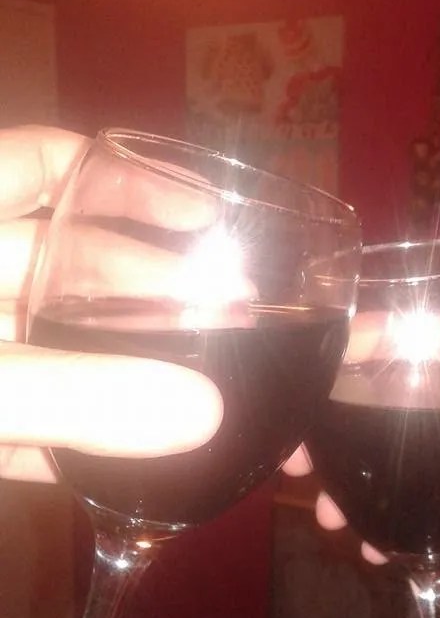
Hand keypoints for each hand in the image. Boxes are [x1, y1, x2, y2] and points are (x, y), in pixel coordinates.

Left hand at [0, 126, 222, 482]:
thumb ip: (70, 395)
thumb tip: (206, 416)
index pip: (39, 165)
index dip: (124, 177)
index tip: (204, 210)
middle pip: (65, 262)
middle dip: (149, 280)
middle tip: (232, 307)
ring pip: (52, 345)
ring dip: (124, 362)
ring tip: (206, 379)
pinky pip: (29, 421)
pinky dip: (78, 435)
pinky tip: (141, 452)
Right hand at [284, 338, 439, 571]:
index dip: (386, 335)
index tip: (333, 352)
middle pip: (396, 394)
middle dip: (340, 417)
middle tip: (297, 452)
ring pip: (393, 451)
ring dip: (352, 478)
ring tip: (326, 512)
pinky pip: (413, 502)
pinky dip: (388, 523)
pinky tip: (372, 549)